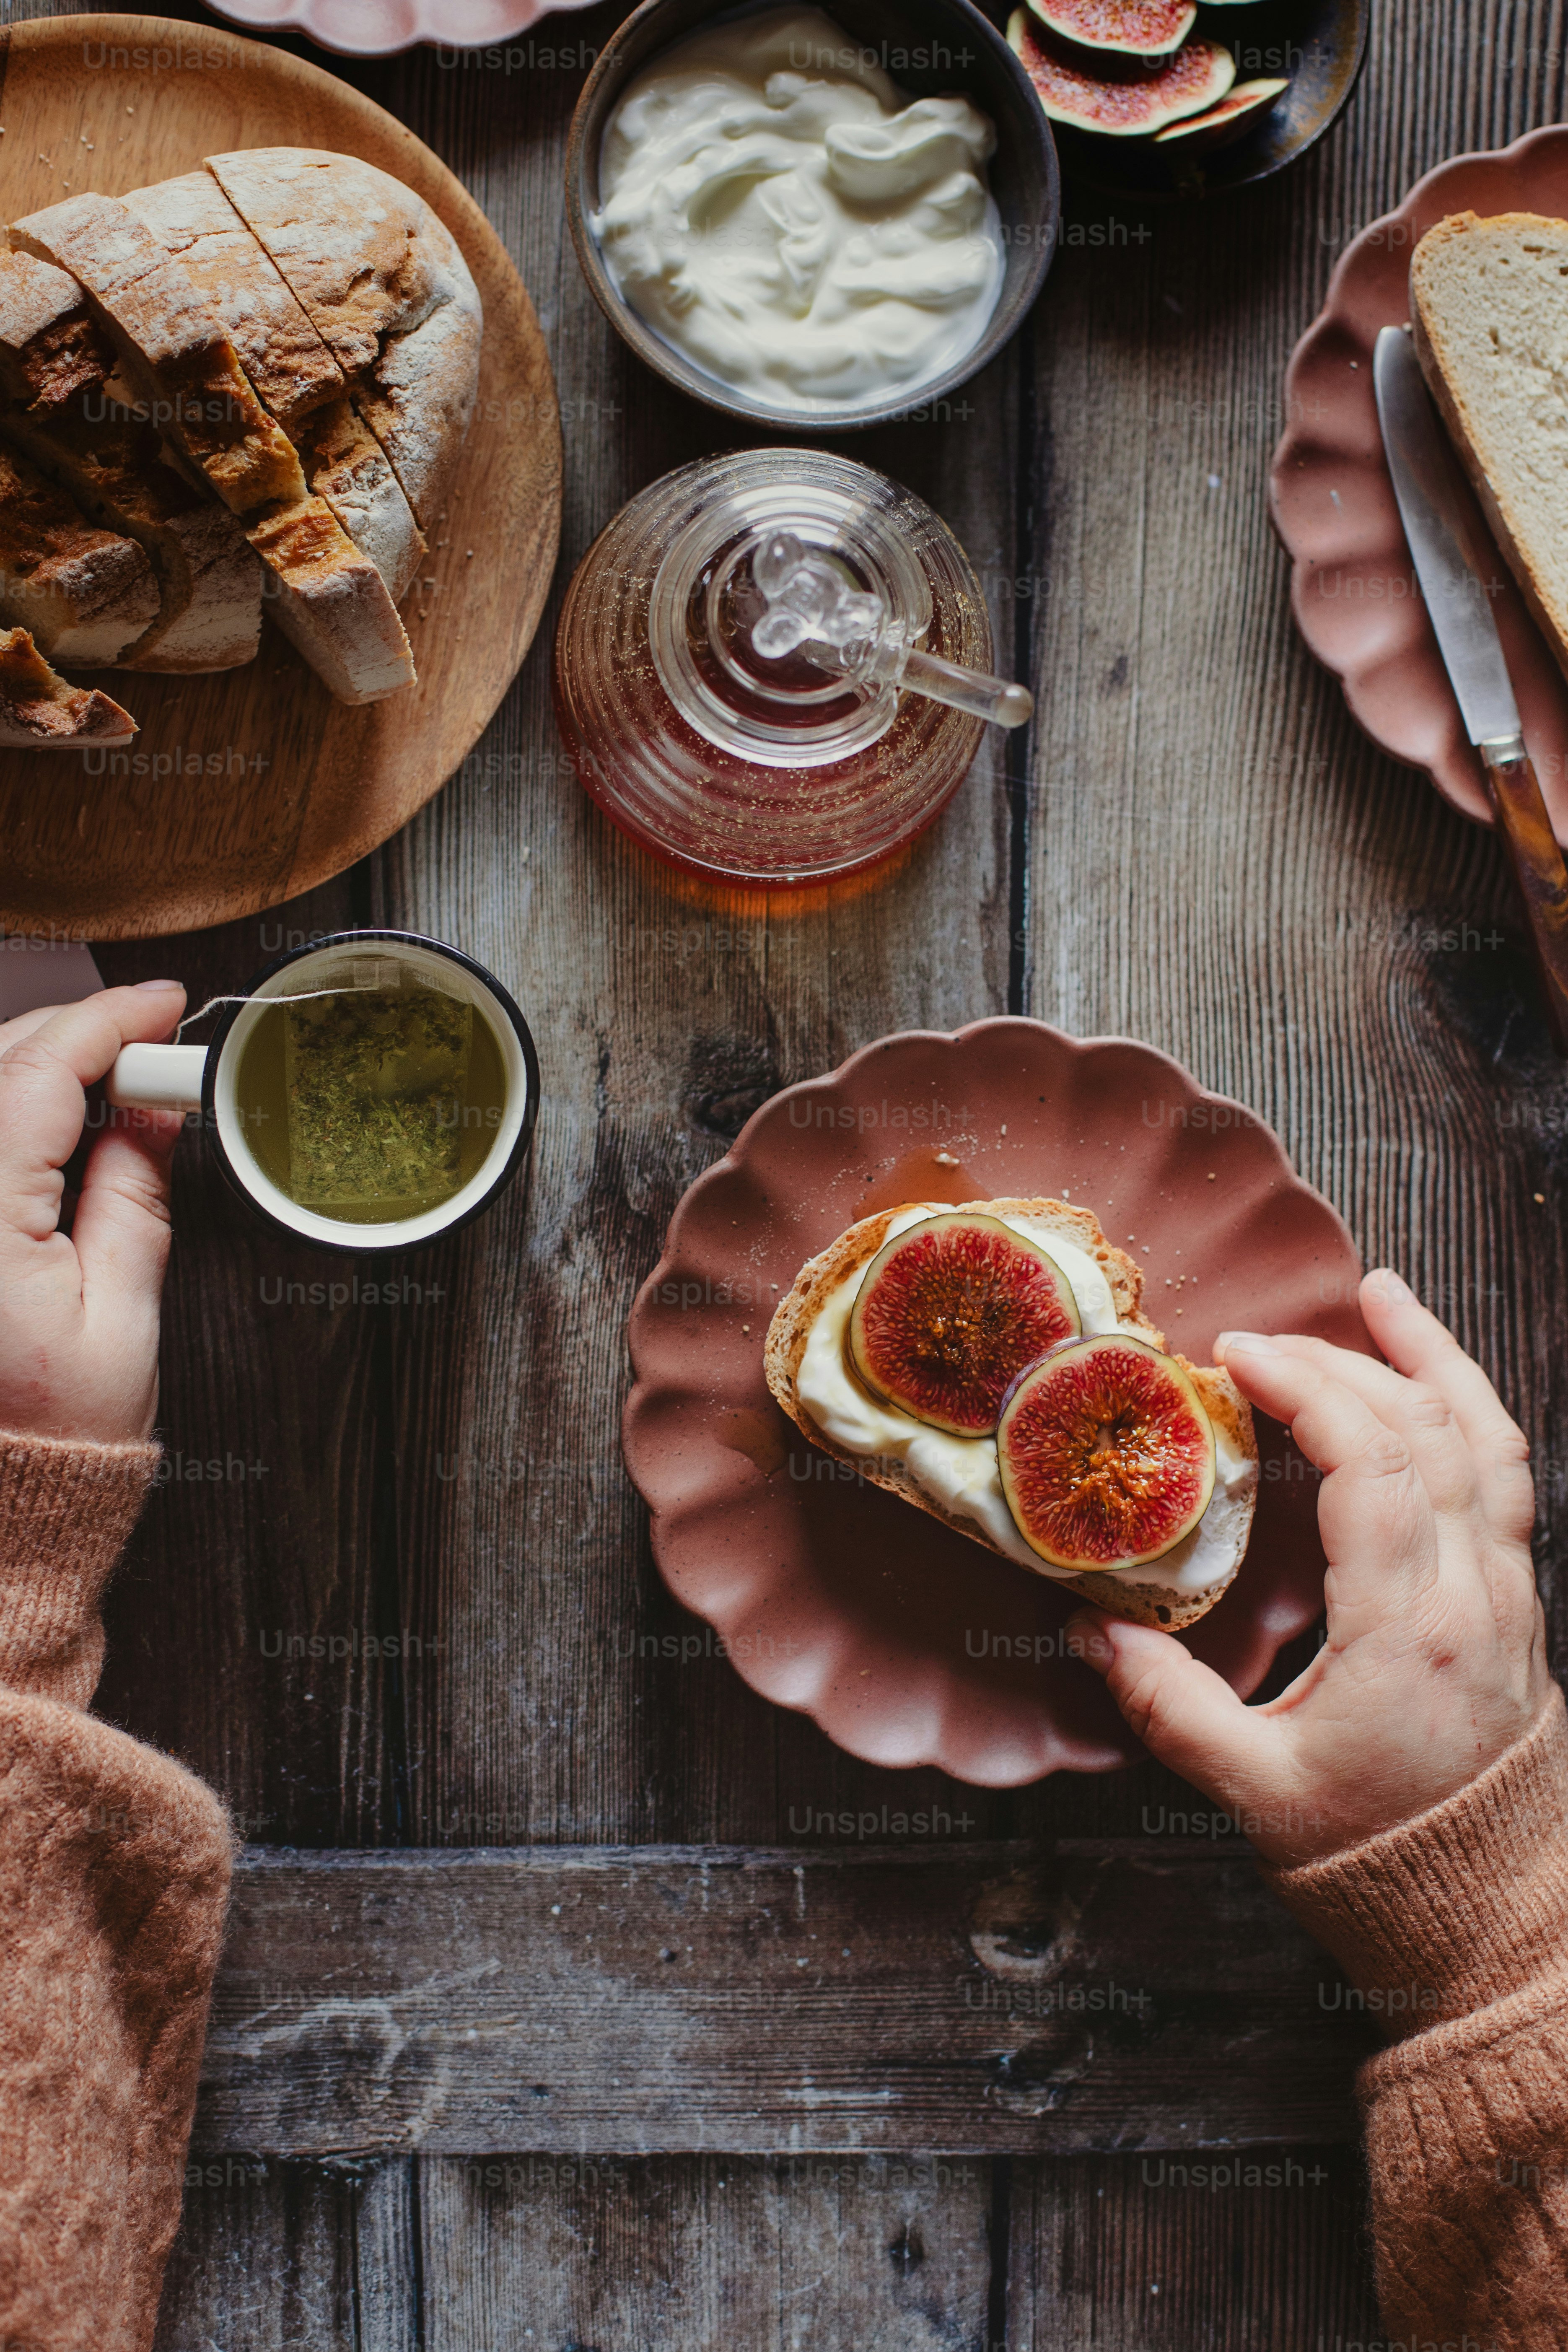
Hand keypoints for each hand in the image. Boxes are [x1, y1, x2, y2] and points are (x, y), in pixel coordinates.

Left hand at [0, 983, 186, 1446]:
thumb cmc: (52, 1440)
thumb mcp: (122, 1320)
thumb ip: (134, 1199)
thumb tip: (153, 1110)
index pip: (34, 1075)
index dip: (105, 1022)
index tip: (163, 1004)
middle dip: (72, 1034)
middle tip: (151, 1043)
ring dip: (34, 1068)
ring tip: (109, 1081)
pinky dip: (10, 1112)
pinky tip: (54, 1127)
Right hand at [1069, 1271, 1550, 1866]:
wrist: (1494, 1925)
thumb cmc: (1378, 1865)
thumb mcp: (1252, 1791)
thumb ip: (1168, 1705)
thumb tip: (1087, 1630)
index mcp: (1410, 1632)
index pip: (1370, 1465)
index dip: (1305, 1390)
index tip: (1235, 1357)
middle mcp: (1474, 1599)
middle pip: (1428, 1432)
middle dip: (1341, 1364)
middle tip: (1262, 1339)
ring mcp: (1507, 1598)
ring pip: (1490, 1442)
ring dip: (1434, 1358)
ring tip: (1381, 1295)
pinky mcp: (1515, 1609)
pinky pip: (1502, 1481)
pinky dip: (1468, 1412)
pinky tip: (1432, 1384)